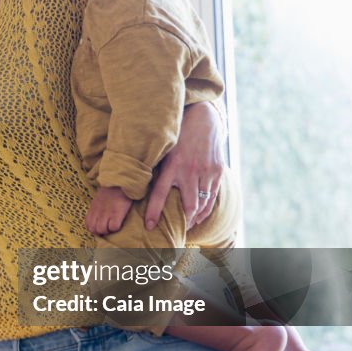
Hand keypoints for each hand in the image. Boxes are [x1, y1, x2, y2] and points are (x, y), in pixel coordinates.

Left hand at [85, 186, 133, 235]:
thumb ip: (97, 208)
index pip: (88, 224)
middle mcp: (98, 212)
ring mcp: (107, 213)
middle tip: (108, 228)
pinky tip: (119, 223)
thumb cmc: (111, 190)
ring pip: (102, 230)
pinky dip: (116, 228)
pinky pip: (113, 227)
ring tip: (113, 226)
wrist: (119, 181)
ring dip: (108, 230)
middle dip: (100, 232)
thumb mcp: (99, 199)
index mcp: (93, 208)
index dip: (94, 228)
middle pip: (94, 229)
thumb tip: (97, 216)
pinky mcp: (116, 213)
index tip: (101, 226)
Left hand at [145, 102, 225, 229]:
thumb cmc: (177, 135)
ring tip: (188, 226)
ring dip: (195, 219)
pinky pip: (213, 196)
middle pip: (188, 206)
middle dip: (183, 222)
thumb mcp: (162, 149)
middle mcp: (189, 171)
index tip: (149, 227)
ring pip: (202, 204)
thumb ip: (153, 167)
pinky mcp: (217, 171)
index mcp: (171, 165)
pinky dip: (206, 209)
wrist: (203, 119)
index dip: (154, 212)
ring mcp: (206, 172)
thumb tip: (134, 184)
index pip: (159, 194)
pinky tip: (200, 216)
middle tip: (176, 231)